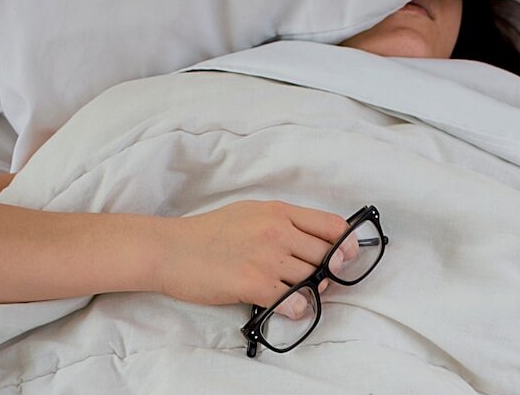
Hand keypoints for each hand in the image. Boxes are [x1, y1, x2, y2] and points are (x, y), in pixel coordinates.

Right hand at [154, 200, 348, 313]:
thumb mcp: (251, 212)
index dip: (347, 243)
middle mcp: (277, 231)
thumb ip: (283, 223)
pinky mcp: (253, 283)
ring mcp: (266, 257)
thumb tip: (314, 241)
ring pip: (312, 279)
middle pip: (326, 255)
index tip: (348, 256)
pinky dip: (296, 307)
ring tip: (298, 293)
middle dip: (329, 271)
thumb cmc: (209, 232)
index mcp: (278, 211)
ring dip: (312, 291)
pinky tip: (287, 305)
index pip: (331, 225)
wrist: (171, 249)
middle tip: (319, 280)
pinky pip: (293, 300)